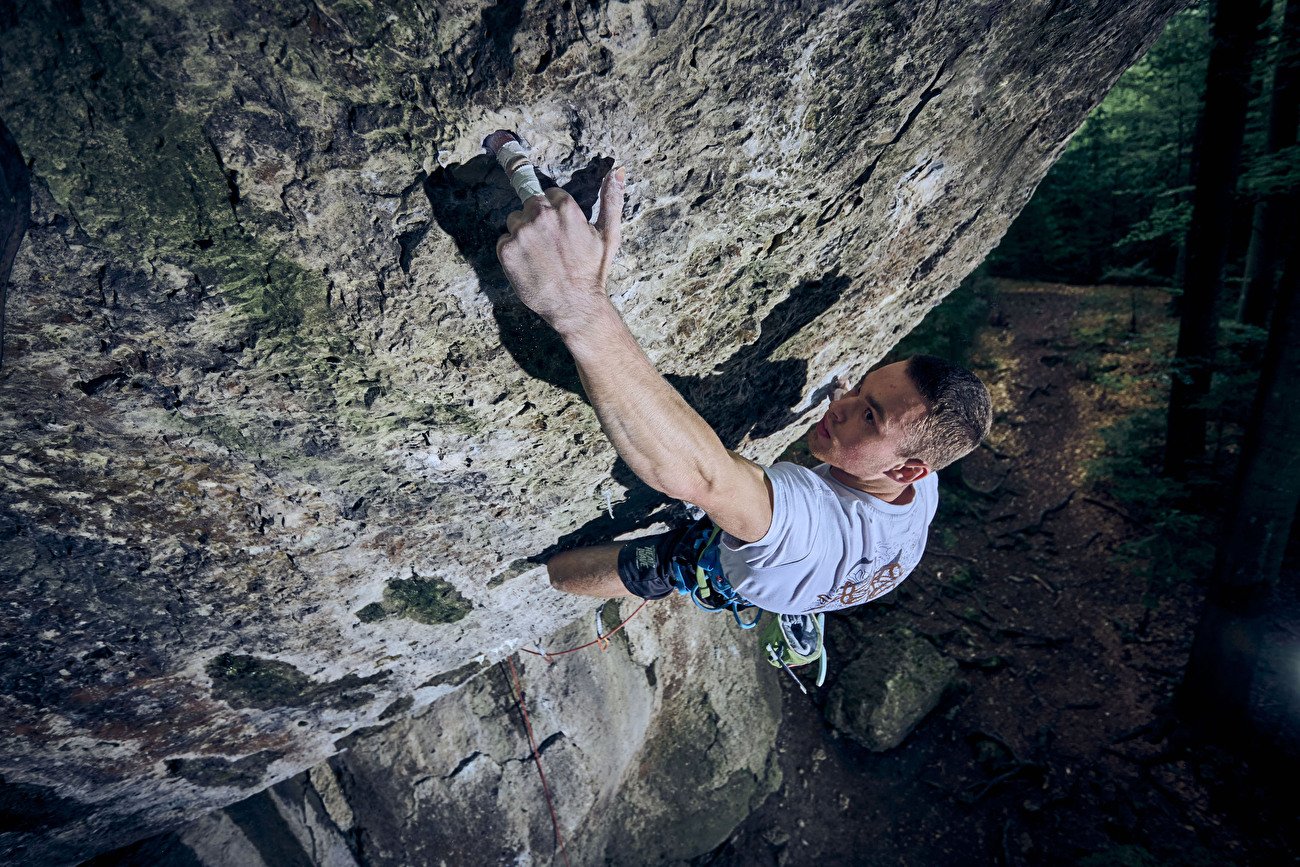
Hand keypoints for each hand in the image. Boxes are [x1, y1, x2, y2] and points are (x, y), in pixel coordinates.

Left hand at [496, 167, 625, 336]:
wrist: (575, 306)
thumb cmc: (593, 272)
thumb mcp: (609, 235)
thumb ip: (611, 200)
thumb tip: (617, 170)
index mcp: (566, 208)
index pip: (550, 195)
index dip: (556, 213)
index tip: (561, 231)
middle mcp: (541, 216)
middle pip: (530, 204)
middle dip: (538, 220)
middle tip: (550, 245)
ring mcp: (522, 233)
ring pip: (514, 221)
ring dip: (523, 235)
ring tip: (540, 257)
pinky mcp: (507, 250)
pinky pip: (504, 241)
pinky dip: (513, 253)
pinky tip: (529, 266)